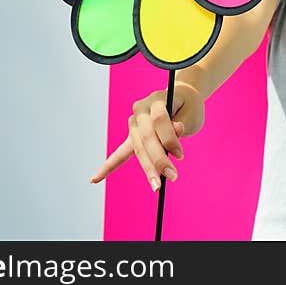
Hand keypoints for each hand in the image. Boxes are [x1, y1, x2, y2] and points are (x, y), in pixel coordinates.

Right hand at [89, 83, 204, 191]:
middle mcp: (140, 111)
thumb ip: (182, 124)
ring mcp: (134, 124)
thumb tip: (176, 130)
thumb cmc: (187, 106)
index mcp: (156, 100)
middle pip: (146, 137)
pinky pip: (120, 153)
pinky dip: (109, 166)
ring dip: (147, 168)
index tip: (180, 155)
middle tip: (172, 176)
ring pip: (138, 148)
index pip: (159, 120)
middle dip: (158, 159)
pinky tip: (94, 179)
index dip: (169, 138)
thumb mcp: (190, 113)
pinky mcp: (132, 136)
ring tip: (156, 187)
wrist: (179, 97)